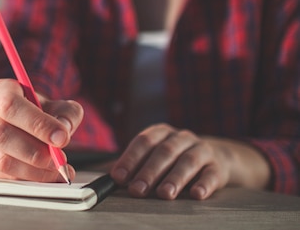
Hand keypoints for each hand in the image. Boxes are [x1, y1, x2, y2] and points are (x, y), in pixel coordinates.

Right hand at [0, 79, 82, 181]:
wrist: (23, 126)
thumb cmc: (38, 114)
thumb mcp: (57, 107)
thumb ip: (66, 114)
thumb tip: (63, 130)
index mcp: (0, 89)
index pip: (10, 104)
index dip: (36, 123)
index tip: (61, 138)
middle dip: (33, 151)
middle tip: (57, 160)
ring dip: (31, 170)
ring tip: (53, 170)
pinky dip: (24, 179)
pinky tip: (41, 176)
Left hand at [110, 123, 270, 199]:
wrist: (215, 157)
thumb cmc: (175, 160)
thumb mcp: (155, 156)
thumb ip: (134, 166)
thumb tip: (109, 178)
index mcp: (161, 133)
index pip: (143, 141)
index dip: (130, 158)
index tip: (118, 177)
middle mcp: (181, 138)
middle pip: (164, 152)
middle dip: (149, 172)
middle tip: (137, 190)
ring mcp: (201, 150)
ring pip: (187, 162)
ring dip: (174, 178)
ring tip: (164, 194)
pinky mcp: (218, 167)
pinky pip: (211, 174)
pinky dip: (204, 184)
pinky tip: (197, 194)